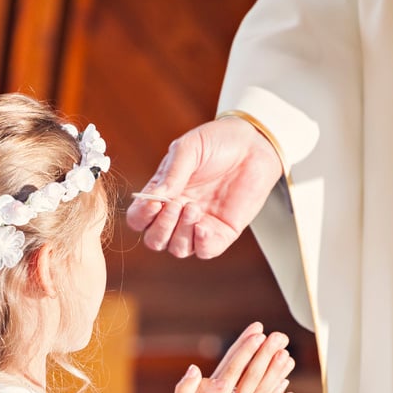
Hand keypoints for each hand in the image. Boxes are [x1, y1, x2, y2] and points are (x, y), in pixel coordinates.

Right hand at [126, 117, 282, 258]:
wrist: (253, 143)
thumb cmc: (218, 141)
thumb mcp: (189, 149)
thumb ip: (171, 174)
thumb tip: (155, 197)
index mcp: (163, 194)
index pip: (139, 218)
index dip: (141, 217)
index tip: (154, 204)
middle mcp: (178, 213)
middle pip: (155, 240)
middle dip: (161, 228)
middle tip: (176, 206)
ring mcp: (199, 224)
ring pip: (178, 249)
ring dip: (181, 233)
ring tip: (193, 207)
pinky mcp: (223, 232)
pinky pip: (204, 251)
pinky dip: (200, 243)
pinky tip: (204, 225)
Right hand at [159, 323, 296, 392]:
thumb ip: (185, 391)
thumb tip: (195, 367)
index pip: (235, 370)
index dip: (247, 351)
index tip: (259, 334)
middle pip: (254, 377)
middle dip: (267, 355)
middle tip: (279, 337)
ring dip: (277, 374)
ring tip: (288, 358)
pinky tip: (288, 391)